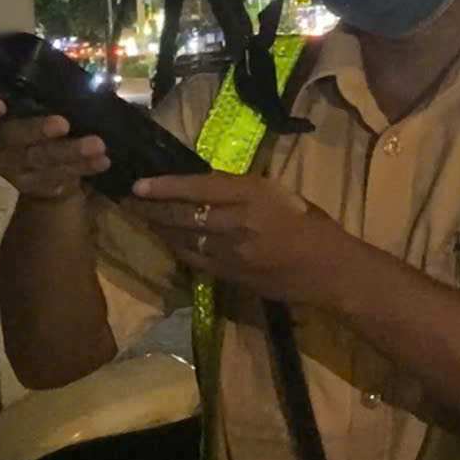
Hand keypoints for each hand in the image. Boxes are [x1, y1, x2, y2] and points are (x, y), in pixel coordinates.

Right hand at [0, 97, 109, 201]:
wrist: (46, 165)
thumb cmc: (41, 119)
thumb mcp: (38, 102)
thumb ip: (44, 90)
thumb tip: (75, 72)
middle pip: (9, 138)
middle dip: (36, 131)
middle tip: (63, 124)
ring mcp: (10, 168)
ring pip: (38, 159)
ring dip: (70, 152)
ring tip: (97, 145)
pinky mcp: (30, 186)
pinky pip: (56, 177)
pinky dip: (82, 167)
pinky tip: (101, 161)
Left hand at [126, 173, 366, 309]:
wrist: (329, 270)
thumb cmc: (310, 224)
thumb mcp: (278, 193)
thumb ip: (241, 190)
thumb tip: (205, 186)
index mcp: (253, 195)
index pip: (199, 187)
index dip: (165, 187)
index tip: (139, 184)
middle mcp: (237, 223)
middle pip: (183, 215)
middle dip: (152, 208)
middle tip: (130, 200)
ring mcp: (231, 253)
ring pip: (183, 239)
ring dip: (159, 229)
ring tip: (141, 218)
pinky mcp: (230, 275)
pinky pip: (194, 260)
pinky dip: (177, 248)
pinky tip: (166, 241)